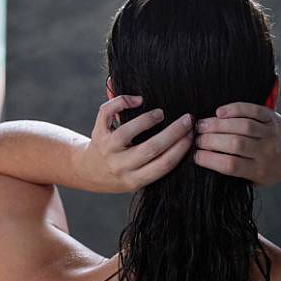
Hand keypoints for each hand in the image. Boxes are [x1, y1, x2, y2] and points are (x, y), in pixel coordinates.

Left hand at [73, 95, 193, 192]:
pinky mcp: (98, 133)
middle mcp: (120, 166)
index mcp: (134, 180)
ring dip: (148, 120)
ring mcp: (107, 149)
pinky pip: (107, 113)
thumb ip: (157, 166)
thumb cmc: (121, 174)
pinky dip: (121, 102)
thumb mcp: (137, 179)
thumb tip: (185, 140)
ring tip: (161, 113)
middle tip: (188, 119)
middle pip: (151, 148)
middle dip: (174, 132)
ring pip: (128, 132)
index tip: (193, 135)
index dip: (181, 149)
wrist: (88, 172)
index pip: (163, 165)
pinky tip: (137, 100)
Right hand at [193, 102, 280, 185]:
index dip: (210, 159)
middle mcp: (266, 152)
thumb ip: (237, 175)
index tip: (195, 155)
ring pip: (242, 126)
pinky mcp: (271, 117)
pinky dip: (235, 109)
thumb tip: (205, 163)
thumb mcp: (258, 180)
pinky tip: (220, 112)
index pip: (231, 165)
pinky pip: (252, 110)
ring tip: (201, 124)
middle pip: (235, 144)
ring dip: (218, 124)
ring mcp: (269, 133)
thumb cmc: (272, 167)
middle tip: (195, 137)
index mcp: (260, 171)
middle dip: (210, 140)